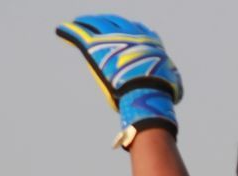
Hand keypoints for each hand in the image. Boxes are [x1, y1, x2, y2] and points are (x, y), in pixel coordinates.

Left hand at [55, 13, 182, 147]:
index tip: (121, 31)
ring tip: (76, 24)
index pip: (137, 29)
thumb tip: (176, 92)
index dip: (127, 29)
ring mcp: (112, 37)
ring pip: (96, 24)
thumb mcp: (173, 84)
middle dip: (104, 21)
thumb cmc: (160, 92)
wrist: (146, 91)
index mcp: (149, 40)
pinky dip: (69, 30)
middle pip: (114, 22)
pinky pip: (80, 33)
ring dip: (86, 23)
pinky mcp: (96, 45)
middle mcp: (130, 34)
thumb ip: (172, 83)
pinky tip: (61, 29)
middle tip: (95, 24)